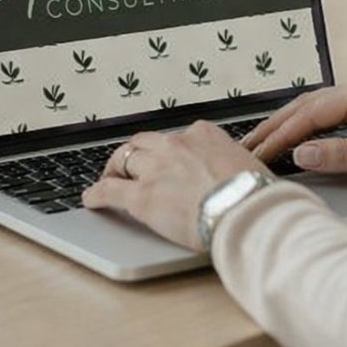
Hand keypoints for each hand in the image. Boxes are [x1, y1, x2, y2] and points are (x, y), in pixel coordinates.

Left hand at [82, 121, 270, 251]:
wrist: (246, 211)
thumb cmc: (255, 194)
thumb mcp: (250, 167)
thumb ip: (235, 166)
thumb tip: (243, 176)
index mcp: (203, 135)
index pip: (178, 136)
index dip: (169, 149)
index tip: (168, 158)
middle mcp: (175, 146)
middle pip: (145, 143)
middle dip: (136, 153)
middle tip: (131, 166)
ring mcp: (155, 170)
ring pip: (124, 159)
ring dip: (115, 169)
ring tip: (110, 178)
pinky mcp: (142, 197)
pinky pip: (109, 191)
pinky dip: (96, 194)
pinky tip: (91, 200)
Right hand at [243, 71, 346, 179]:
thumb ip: (343, 154)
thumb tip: (301, 154)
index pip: (308, 115)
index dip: (279, 136)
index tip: (256, 155)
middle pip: (305, 104)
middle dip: (274, 127)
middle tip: (245, 149)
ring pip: (316, 105)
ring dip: (288, 124)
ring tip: (262, 143)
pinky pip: (330, 110)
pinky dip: (307, 122)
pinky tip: (297, 135)